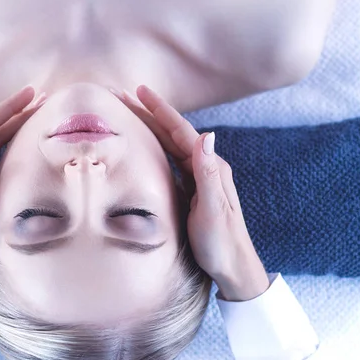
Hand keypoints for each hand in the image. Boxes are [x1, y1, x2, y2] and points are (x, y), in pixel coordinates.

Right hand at [110, 85, 268, 297]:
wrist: (234, 268)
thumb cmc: (223, 243)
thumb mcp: (213, 210)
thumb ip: (208, 173)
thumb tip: (205, 134)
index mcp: (210, 167)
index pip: (181, 131)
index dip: (160, 110)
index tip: (140, 91)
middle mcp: (205, 167)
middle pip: (172, 133)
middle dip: (149, 113)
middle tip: (124, 96)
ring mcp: (198, 178)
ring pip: (168, 145)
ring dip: (149, 127)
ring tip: (129, 113)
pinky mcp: (191, 190)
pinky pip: (168, 161)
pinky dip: (154, 148)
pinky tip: (144, 146)